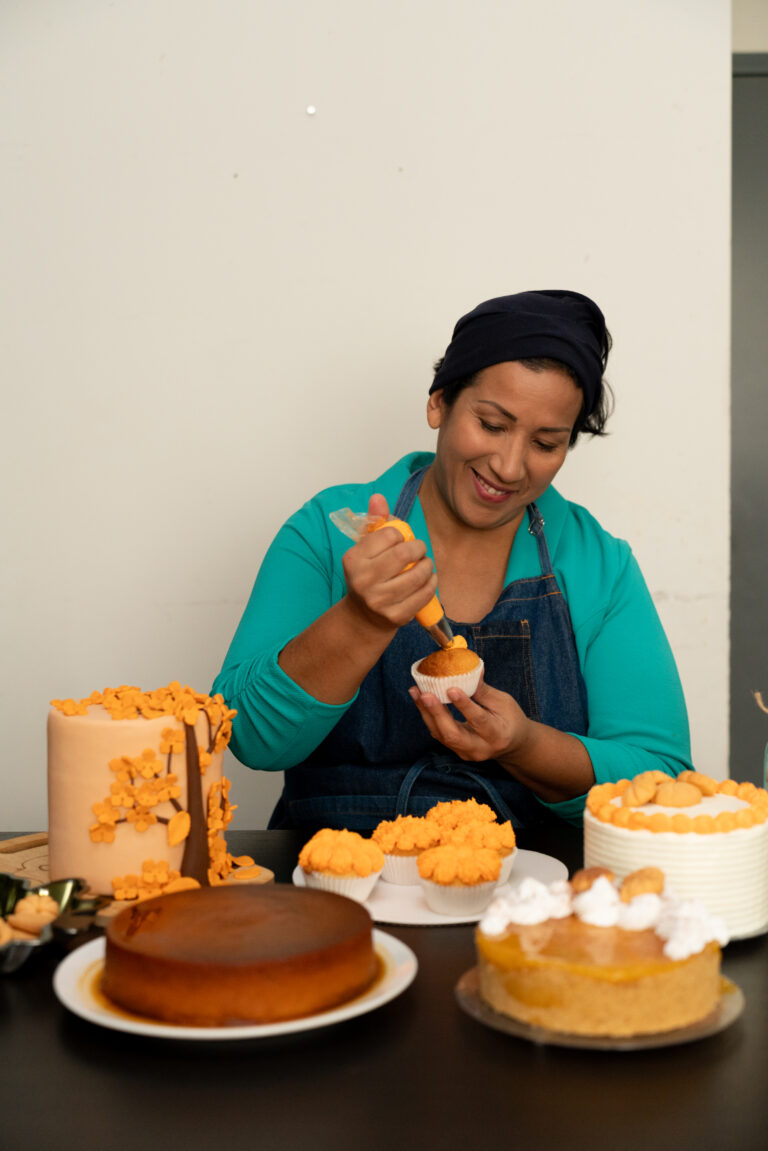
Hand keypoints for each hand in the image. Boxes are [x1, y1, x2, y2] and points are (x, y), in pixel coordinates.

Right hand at [342, 494, 437, 632]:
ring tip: (425, 565)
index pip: (388, 535)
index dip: (400, 535)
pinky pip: (424, 595)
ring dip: (428, 566)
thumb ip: (374, 522)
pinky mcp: (395, 616)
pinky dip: (432, 584)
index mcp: (353, 560)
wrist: (362, 616)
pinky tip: (428, 580)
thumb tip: (379, 497)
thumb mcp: (365, 549)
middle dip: (418, 548)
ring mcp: (379, 601)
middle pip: (404, 554)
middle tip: (419, 550)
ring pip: (418, 575)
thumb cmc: (368, 575)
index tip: (400, 540)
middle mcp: (363, 581)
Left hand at [409, 677, 532, 763]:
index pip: (479, 721)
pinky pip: (438, 733)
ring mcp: (466, 752)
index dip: (464, 705)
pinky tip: (420, 699)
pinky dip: (428, 715)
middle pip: (453, 734)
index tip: (451, 689)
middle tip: (425, 694)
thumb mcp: (503, 702)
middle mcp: (480, 748)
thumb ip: (483, 690)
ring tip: (416, 691)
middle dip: (437, 713)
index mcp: (497, 735)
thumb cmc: (510, 719)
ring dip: (426, 712)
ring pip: (441, 735)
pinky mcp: (456, 750)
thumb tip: (472, 669)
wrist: (513, 744)